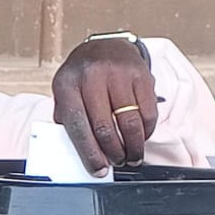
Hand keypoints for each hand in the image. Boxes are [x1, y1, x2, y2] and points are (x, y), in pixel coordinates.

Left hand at [52, 38, 157, 173]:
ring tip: (132, 156)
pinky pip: (148, 112)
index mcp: (67, 84)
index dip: (89, 152)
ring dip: (133, 146)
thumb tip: (80, 153)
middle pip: (104, 127)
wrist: (106, 45)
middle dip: (113, 152)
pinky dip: (146, 131)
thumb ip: (68, 120)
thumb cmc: (83, 77)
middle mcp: (92, 77)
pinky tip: (141, 137)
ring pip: (129, 122)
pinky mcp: (141, 75)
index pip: (77, 125)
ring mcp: (118, 74)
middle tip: (117, 162)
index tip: (98, 169)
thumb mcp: (66, 92)